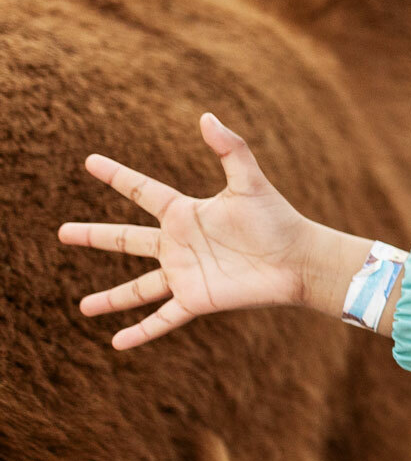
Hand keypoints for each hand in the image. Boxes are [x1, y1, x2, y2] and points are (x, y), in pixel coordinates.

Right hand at [58, 114, 360, 348]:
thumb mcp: (250, 182)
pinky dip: (141, 332)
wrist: (300, 259)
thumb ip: (230, 148)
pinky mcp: (197, 299)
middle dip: (94, 236)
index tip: (90, 162)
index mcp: (186, 213)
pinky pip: (162, 319)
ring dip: (111, 299)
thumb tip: (207, 116)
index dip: (116, 176)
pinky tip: (117, 344)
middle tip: (61, 232)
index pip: (142, 191)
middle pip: (126, 240)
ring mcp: (185, 274)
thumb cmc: (278, 220)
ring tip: (82, 308)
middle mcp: (179, 244)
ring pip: (137, 288)